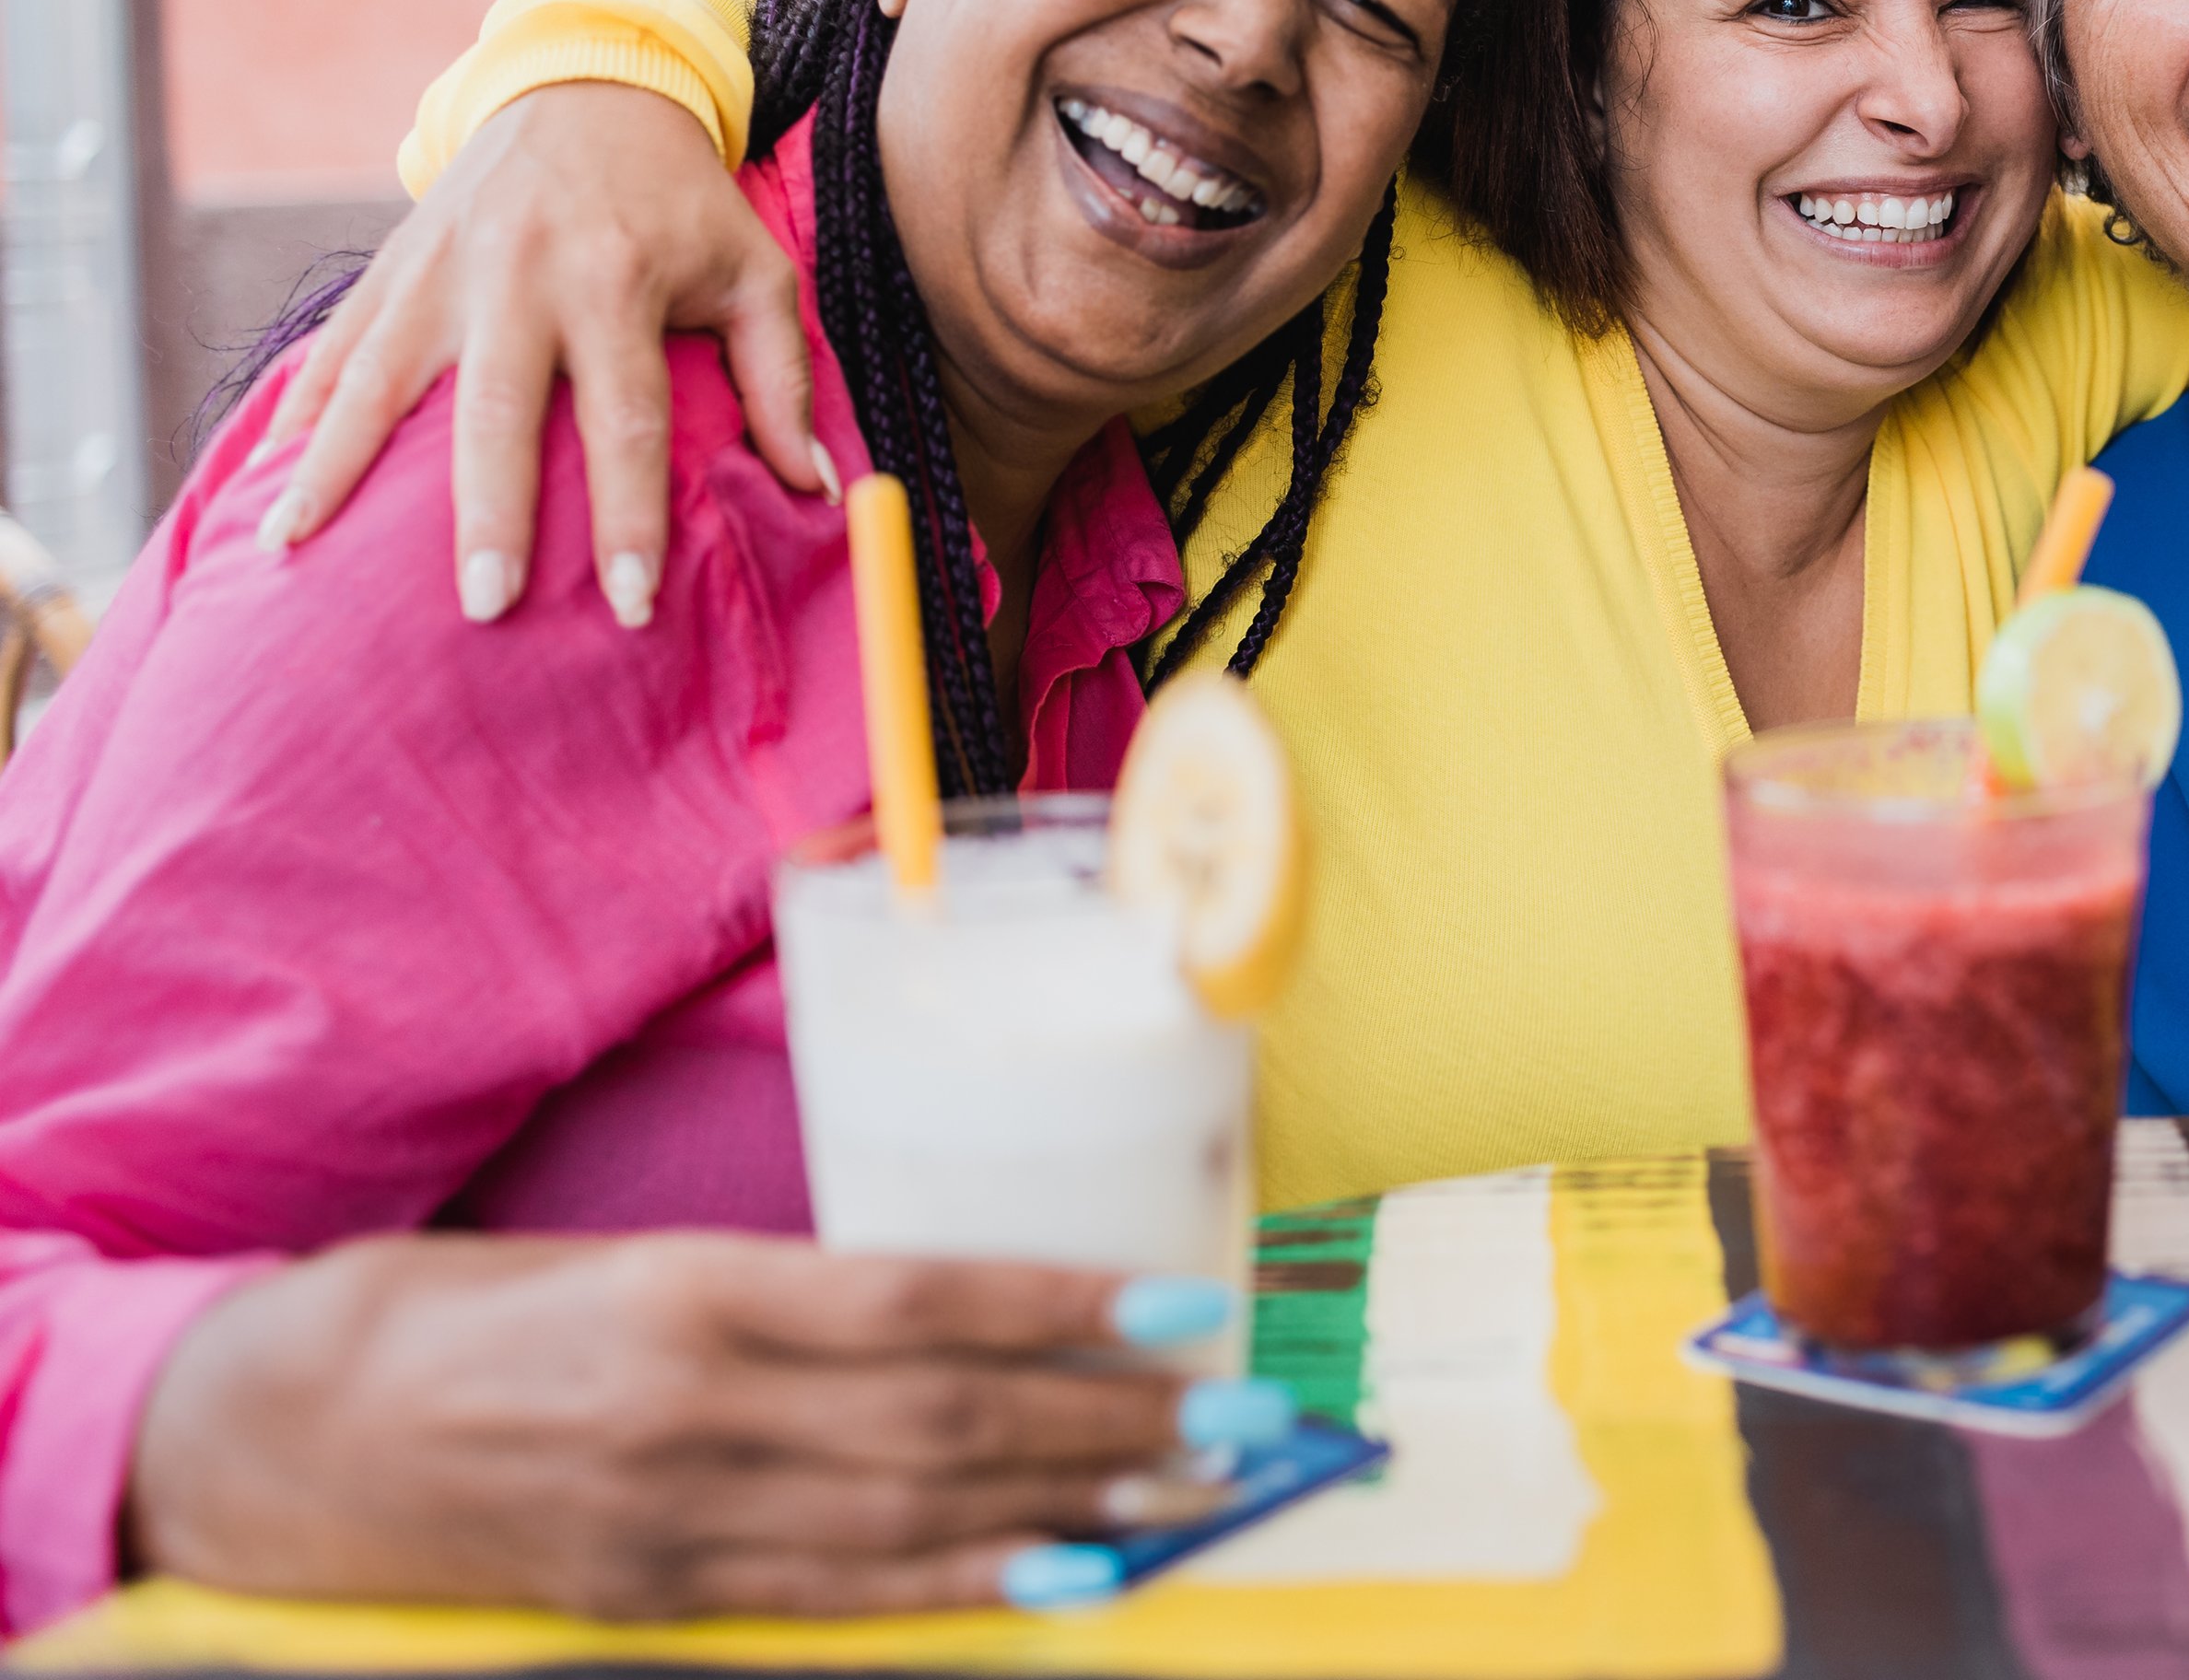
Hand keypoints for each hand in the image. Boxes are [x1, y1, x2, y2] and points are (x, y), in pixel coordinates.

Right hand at [127, 1232, 1283, 1619]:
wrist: (277, 1430)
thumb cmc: (471, 1310)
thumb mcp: (630, 1257)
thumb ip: (784, 1289)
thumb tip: (959, 1301)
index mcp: (688, 1292)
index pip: (915, 1300)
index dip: (1060, 1310)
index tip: (1185, 1305)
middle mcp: (690, 1411)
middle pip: (943, 1419)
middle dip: (1107, 1420)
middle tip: (1242, 1414)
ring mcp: (670, 1521)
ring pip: (911, 1514)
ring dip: (1069, 1506)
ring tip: (1196, 1494)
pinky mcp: (648, 1600)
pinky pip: (835, 1599)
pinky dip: (960, 1589)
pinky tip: (1060, 1579)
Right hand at [253, 84, 826, 627]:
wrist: (587, 88)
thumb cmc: (683, 203)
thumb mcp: (755, 271)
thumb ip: (782, 380)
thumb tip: (818, 488)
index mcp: (615, 281)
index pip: (628, 421)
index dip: (631, 517)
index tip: (631, 605)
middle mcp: (519, 276)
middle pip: (497, 411)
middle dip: (490, 514)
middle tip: (484, 606)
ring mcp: (441, 268)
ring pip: (379, 379)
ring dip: (337, 469)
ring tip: (294, 550)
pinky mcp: (391, 264)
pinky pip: (335, 346)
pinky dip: (299, 411)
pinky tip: (268, 479)